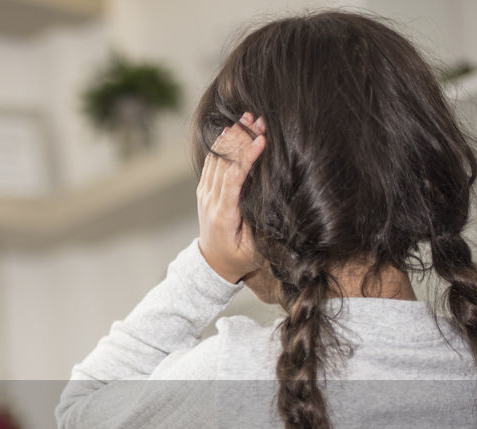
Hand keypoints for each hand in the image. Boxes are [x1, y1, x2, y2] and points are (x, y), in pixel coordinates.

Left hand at [197, 112, 266, 283]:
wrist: (213, 263)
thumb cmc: (239, 257)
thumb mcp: (253, 248)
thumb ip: (259, 225)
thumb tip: (271, 200)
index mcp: (223, 214)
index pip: (233, 178)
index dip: (246, 157)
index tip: (261, 139)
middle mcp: (210, 200)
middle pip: (224, 163)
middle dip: (241, 139)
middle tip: (257, 118)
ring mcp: (205, 194)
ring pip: (216, 159)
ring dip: (232, 137)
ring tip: (247, 117)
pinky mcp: (205, 189)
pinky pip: (212, 162)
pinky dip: (222, 145)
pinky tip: (232, 129)